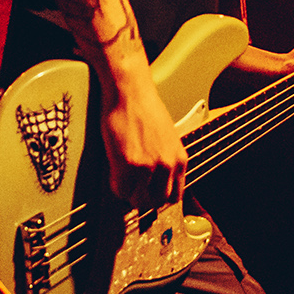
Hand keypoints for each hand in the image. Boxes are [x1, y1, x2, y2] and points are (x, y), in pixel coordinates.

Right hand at [102, 84, 185, 208]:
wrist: (130, 91)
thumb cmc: (143, 108)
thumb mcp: (165, 138)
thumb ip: (163, 161)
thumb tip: (153, 181)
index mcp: (180, 159)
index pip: (174, 196)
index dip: (158, 197)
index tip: (148, 194)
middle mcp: (168, 165)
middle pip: (157, 202)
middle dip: (143, 198)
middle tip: (131, 188)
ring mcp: (150, 166)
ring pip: (139, 200)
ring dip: (129, 194)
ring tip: (122, 181)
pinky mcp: (130, 163)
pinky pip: (121, 189)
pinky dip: (116, 186)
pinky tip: (113, 173)